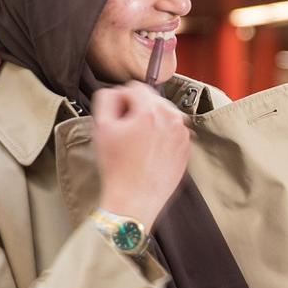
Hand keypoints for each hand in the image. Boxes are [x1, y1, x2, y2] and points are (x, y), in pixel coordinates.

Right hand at [91, 83, 189, 231]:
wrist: (134, 199)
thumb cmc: (117, 168)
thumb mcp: (101, 127)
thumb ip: (107, 98)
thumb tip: (116, 92)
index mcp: (152, 110)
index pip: (134, 87)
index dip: (121, 100)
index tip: (117, 118)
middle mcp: (172, 119)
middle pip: (151, 99)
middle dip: (137, 110)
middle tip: (126, 133)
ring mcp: (182, 134)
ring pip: (163, 115)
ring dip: (151, 122)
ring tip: (137, 144)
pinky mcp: (186, 148)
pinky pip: (172, 132)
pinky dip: (161, 136)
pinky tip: (148, 152)